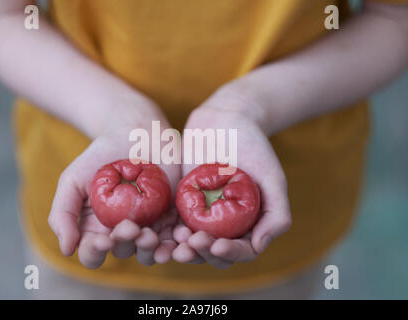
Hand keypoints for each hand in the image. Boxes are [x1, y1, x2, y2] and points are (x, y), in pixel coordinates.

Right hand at [48, 105, 180, 267]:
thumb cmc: (99, 157)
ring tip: (151, 236)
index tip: (103, 240)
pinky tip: (179, 237)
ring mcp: (149, 226)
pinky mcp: (172, 216)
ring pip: (151, 251)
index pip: (93, 254)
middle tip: (131, 227)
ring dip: (152, 250)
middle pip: (124, 252)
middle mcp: (123, 233)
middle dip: (126, 243)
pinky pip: (176, 237)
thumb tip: (66, 251)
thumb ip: (63, 214)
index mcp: (97, 230)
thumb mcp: (73, 180)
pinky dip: (178, 242)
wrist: (135, 132)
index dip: (96, 253)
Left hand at [173, 89, 291, 268]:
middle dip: (203, 254)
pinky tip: (163, 229)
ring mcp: (202, 214)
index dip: (230, 254)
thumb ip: (276, 214)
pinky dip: (167, 232)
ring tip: (175, 243)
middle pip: (212, 253)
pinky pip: (173, 222)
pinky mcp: (182, 202)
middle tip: (193, 242)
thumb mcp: (272, 177)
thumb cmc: (254, 146)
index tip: (218, 245)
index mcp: (249, 224)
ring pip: (190, 243)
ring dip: (183, 249)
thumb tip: (258, 247)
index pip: (241, 251)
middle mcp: (225, 225)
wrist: (225, 119)